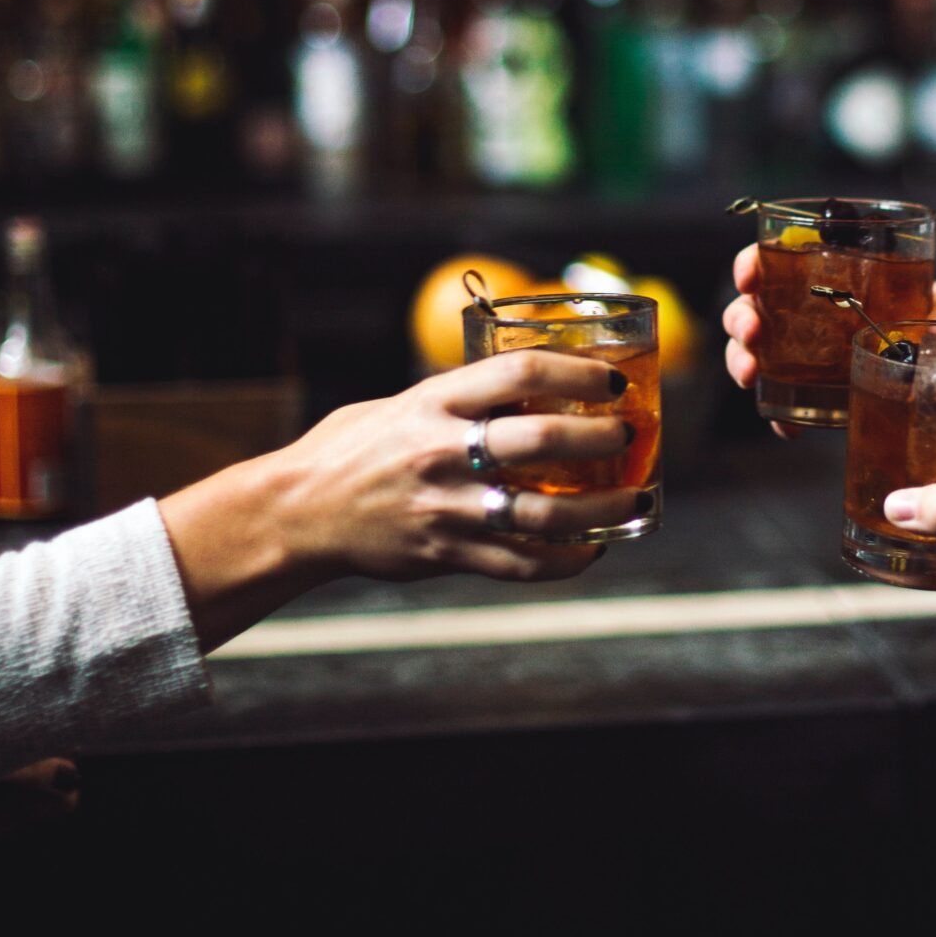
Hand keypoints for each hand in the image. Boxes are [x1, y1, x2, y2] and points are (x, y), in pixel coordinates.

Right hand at [163, 355, 642, 647]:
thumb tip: (528, 387)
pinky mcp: (445, 553)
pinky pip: (520, 563)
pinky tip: (595, 548)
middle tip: (629, 433)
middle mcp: (442, 452)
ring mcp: (445, 508)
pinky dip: (566, 559)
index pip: (519, 373)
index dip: (576, 374)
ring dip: (602, 508)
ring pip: (543, 513)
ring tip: (637, 499)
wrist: (298, 512)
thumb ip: (459, 399)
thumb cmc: (353, 448)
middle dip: (600, 439)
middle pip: (540, 442)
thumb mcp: (402, 404)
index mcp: (433, 403)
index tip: (610, 380)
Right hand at [722, 243, 935, 436]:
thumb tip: (933, 342)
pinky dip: (781, 414)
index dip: (756, 262)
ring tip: (751, 374)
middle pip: (759, 306)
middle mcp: (823, 315)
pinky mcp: (831, 399)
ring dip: (743, 359)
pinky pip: (791, 405)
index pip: (785, 259)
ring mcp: (821, 358)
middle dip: (741, 317)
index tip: (750, 275)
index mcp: (847, 277)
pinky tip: (787, 427)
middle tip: (751, 332)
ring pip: (761, 352)